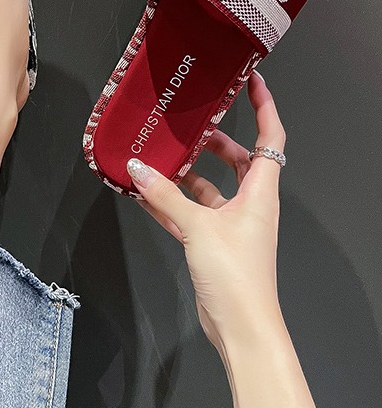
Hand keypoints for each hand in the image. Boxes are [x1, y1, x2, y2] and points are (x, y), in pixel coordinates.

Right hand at [126, 72, 285, 351]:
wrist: (240, 326)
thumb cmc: (237, 275)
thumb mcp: (198, 227)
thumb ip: (164, 196)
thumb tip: (136, 168)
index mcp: (260, 193)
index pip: (270, 138)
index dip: (264, 107)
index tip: (251, 81)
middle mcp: (249, 204)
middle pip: (237, 160)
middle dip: (213, 141)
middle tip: (188, 123)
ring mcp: (230, 224)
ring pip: (208, 187)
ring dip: (184, 173)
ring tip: (155, 156)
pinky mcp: (211, 242)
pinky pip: (189, 212)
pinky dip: (169, 202)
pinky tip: (143, 193)